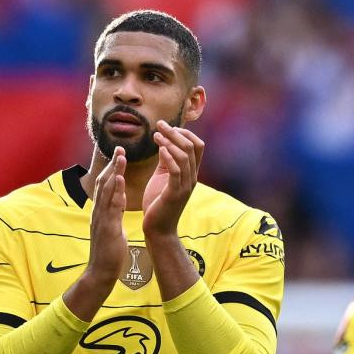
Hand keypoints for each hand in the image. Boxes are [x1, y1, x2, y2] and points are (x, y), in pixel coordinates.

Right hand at [86, 146, 128, 285]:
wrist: (100, 273)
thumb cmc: (108, 253)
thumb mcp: (112, 228)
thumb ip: (114, 213)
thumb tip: (119, 201)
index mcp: (100, 212)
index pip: (105, 186)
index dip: (112, 170)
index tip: (119, 156)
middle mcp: (98, 212)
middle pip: (103, 183)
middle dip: (112, 165)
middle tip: (120, 148)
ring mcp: (101, 218)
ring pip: (106, 190)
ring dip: (114, 171)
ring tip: (121, 156)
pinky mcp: (107, 226)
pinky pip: (111, 205)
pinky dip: (115, 190)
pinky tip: (119, 178)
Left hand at [142, 122, 203, 237]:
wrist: (158, 229)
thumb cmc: (158, 203)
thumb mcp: (163, 177)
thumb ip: (166, 161)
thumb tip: (164, 142)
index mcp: (190, 173)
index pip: (197, 145)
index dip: (184, 132)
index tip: (167, 126)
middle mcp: (192, 177)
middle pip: (192, 146)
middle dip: (176, 132)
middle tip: (160, 124)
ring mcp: (185, 186)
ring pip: (185, 156)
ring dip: (170, 142)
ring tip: (156, 135)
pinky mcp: (175, 193)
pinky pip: (176, 171)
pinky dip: (168, 157)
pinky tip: (159, 149)